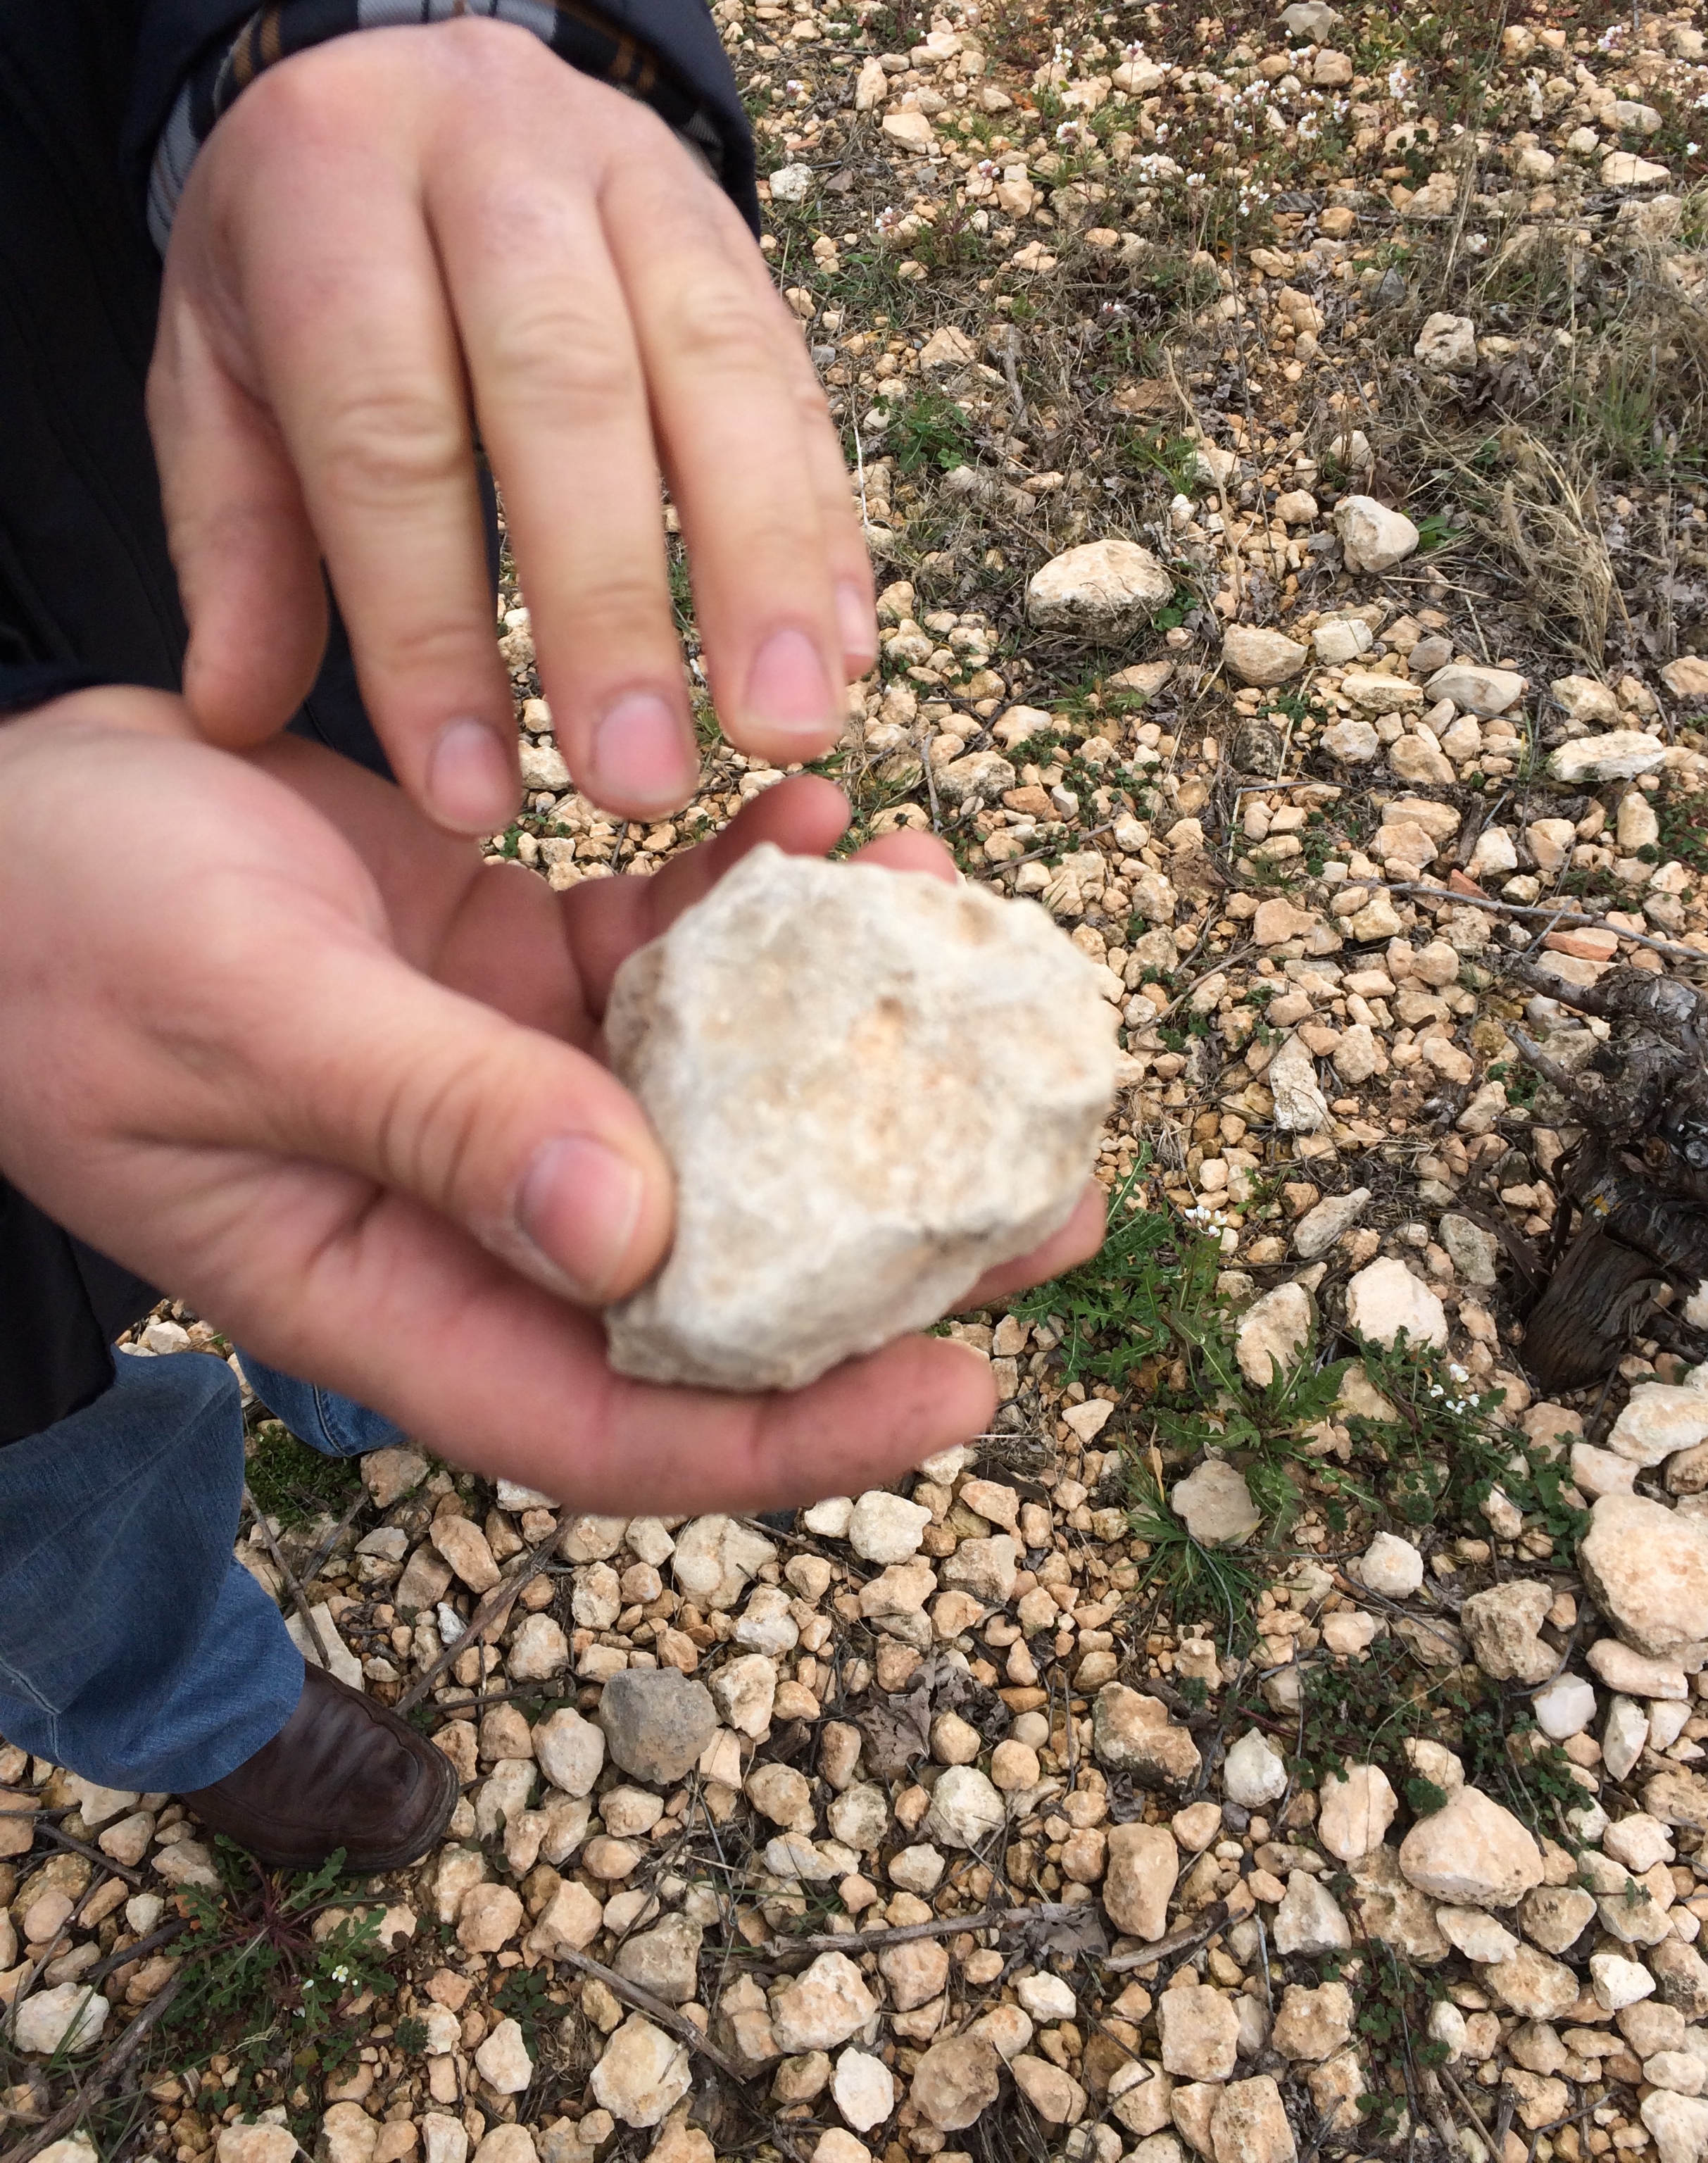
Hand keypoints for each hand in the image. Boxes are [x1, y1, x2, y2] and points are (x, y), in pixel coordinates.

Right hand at [0, 691, 1100, 1510]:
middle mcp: (470, 1210)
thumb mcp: (240, 1016)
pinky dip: (745, 898)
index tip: (962, 1385)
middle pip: (714, 1276)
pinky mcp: (507, 969)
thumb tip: (635, 1235)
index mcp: (390, 1288)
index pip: (616, 1421)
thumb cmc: (50, 933)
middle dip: (890, 1243)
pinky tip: (824, 821)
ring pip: (715, 1103)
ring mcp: (501, 1088)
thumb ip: (431, 1116)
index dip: (795, 1433)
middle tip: (1059, 1190)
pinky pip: (661, 954)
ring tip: (971, 958)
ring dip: (845, 1043)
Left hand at [147, 21, 873, 836]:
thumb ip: (230, 534)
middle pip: (570, 387)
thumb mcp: (213, 368)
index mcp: (330, 185)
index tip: (468, 797)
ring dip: (765, 568)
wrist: (406, 56)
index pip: (386, 427)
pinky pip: (798, 380)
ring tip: (787, 731)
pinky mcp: (738, 232)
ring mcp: (639, 179)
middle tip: (641, 785)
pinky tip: (846, 654)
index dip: (429, 624)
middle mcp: (496, 156)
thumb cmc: (304, 260)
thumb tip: (237, 716)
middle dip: (612, 602)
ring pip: (719, 369)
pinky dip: (828, 525)